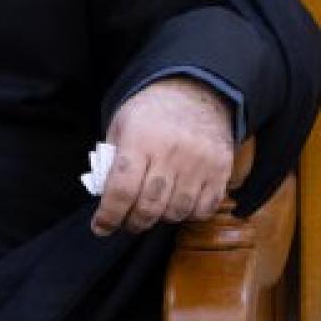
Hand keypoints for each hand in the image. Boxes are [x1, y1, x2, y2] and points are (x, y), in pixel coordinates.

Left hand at [90, 77, 233, 236]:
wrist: (197, 92)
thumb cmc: (151, 112)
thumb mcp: (121, 124)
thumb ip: (111, 160)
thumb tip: (105, 198)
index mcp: (140, 139)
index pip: (122, 189)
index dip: (109, 215)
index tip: (100, 227)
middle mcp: (171, 152)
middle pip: (149, 206)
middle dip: (133, 223)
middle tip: (126, 223)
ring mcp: (199, 162)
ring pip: (177, 212)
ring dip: (160, 219)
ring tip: (151, 211)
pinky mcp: (221, 170)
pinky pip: (204, 209)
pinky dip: (187, 215)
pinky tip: (176, 204)